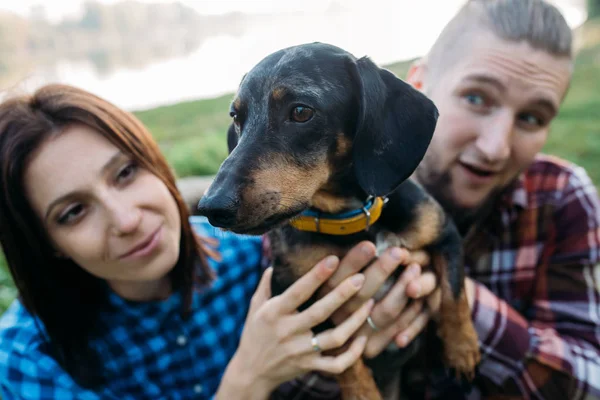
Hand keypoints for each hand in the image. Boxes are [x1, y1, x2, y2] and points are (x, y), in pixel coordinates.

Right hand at [216, 256, 373, 399]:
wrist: (251, 371)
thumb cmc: (255, 333)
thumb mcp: (255, 306)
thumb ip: (266, 284)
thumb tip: (277, 262)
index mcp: (274, 313)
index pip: (298, 292)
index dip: (316, 276)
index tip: (333, 260)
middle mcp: (288, 331)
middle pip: (320, 312)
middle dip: (342, 294)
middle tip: (360, 278)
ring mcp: (300, 351)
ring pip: (334, 338)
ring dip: (354, 321)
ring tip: (369, 303)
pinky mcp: (309, 366)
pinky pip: (336, 364)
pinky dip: (353, 353)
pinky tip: (363, 337)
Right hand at [321, 241, 433, 356]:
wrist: (327, 342)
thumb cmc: (335, 299)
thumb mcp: (331, 282)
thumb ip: (345, 266)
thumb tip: (370, 245)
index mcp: (322, 298)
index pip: (338, 278)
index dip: (354, 261)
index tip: (370, 245)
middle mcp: (336, 318)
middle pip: (363, 293)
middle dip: (382, 270)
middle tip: (398, 252)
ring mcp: (355, 335)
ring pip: (385, 311)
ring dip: (402, 288)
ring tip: (414, 268)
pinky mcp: (370, 348)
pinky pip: (397, 328)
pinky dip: (412, 311)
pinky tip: (419, 294)